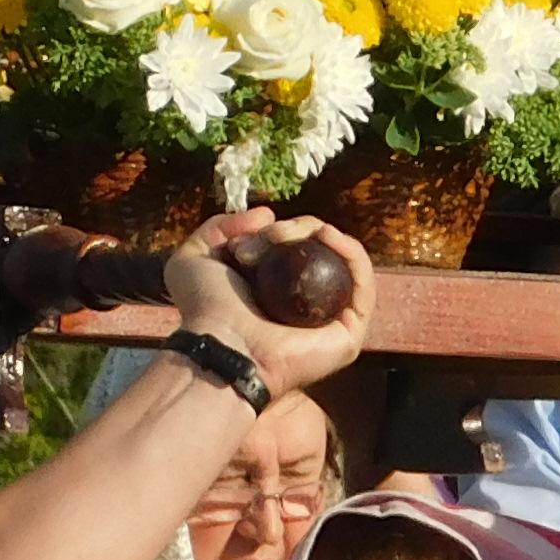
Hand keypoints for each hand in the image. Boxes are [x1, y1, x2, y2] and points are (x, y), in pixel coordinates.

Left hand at [165, 207, 373, 396]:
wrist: (220, 344)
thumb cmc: (204, 309)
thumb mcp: (196, 255)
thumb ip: (222, 227)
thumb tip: (269, 216)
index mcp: (278, 294)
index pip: (298, 250)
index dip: (284, 230)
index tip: (255, 233)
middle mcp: (308, 309)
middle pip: (322, 253)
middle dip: (299, 229)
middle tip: (271, 236)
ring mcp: (332, 322)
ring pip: (346, 264)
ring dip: (325, 235)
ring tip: (300, 232)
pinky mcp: (350, 333)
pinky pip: (364, 284)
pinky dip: (352, 253)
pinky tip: (329, 236)